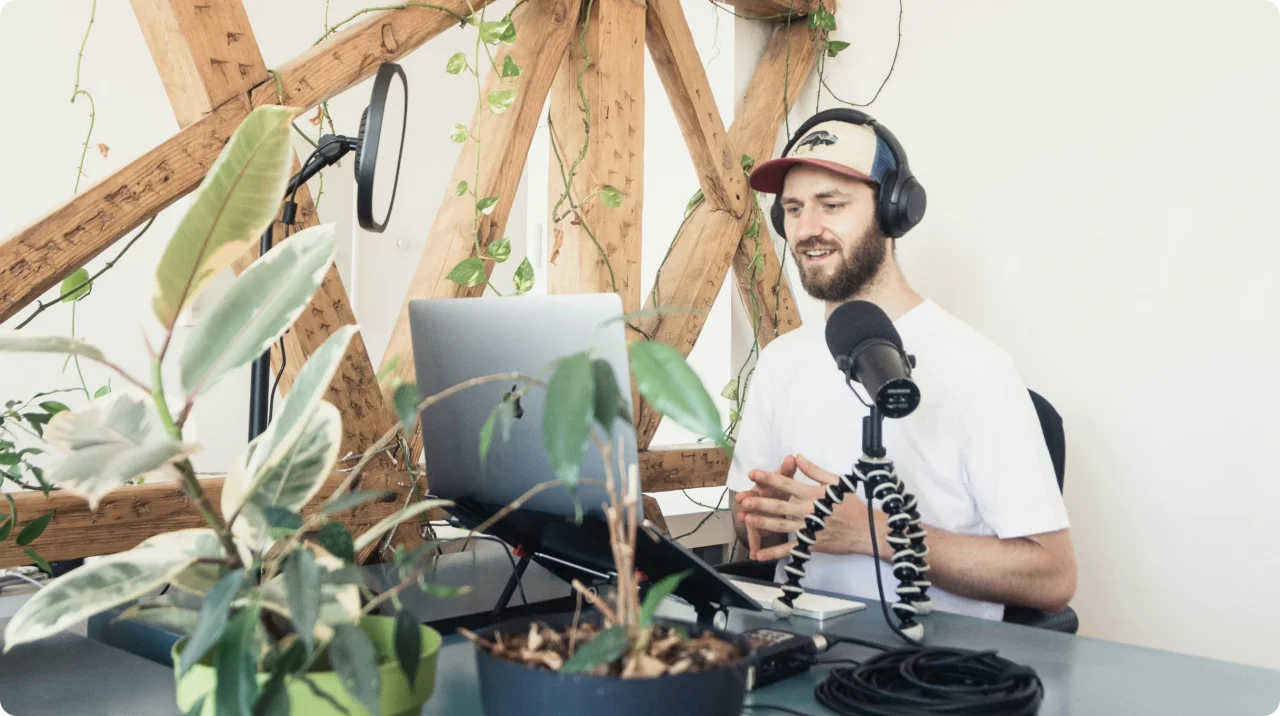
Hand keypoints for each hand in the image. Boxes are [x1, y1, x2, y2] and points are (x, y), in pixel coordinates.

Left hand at [740, 454, 873, 560]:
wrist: (866, 531)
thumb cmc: (851, 505)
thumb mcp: (836, 483)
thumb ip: (815, 471)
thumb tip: (798, 457)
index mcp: (814, 494)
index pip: (787, 484)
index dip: (769, 478)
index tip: (753, 474)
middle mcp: (809, 511)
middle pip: (780, 506)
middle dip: (760, 502)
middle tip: (743, 500)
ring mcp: (809, 529)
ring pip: (781, 526)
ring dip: (762, 523)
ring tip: (746, 520)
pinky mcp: (810, 545)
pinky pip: (790, 550)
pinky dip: (774, 553)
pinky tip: (759, 554)